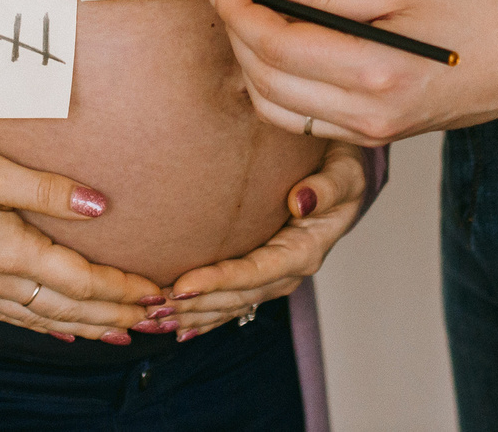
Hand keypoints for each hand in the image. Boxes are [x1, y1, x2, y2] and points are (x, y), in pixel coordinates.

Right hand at [0, 135, 167, 343]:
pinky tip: (61, 333)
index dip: (123, 290)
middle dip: (117, 317)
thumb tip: (100, 206)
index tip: (157, 294)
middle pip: (69, 309)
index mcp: (11, 253)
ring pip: (44, 320)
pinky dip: (46, 330)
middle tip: (157, 323)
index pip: (82, 281)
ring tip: (123, 335)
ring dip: (88, 329)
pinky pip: (13, 320)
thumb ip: (46, 190)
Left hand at [154, 140, 369, 340]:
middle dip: (194, 306)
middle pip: (237, 297)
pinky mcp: (264, 275)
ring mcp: (276, 277)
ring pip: (231, 306)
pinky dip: (205, 317)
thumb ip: (327, 187)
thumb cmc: (342, 166)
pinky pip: (233, 303)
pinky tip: (179, 330)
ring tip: (153, 322)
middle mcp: (289, 271)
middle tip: (152, 311)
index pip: (256, 272)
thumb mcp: (345, 171)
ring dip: (192, 316)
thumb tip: (301, 201)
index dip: (219, 281)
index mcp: (306, 250)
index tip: (182, 285)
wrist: (344, 173)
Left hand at [204, 0, 497, 144]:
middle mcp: (368, 115)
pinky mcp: (372, 138)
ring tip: (249, 17)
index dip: (239, 11)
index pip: (278, 45)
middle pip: (266, 80)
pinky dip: (275, 87)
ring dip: (249, 64)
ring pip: (275, 109)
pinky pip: (302, 121)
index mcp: (377, 73)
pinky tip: (278, 49)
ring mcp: (370, 134)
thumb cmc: (474, 13)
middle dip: (236, 34)